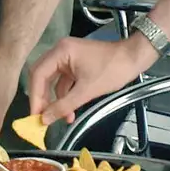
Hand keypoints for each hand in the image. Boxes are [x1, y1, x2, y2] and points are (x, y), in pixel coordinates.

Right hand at [28, 35, 155, 128]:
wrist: (134, 58)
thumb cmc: (112, 70)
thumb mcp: (87, 91)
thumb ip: (64, 105)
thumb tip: (44, 119)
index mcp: (61, 51)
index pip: (38, 74)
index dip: (35, 97)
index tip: (34, 115)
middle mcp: (60, 51)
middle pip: (42, 77)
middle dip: (42, 99)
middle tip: (41, 118)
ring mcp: (68, 57)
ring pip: (52, 81)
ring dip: (55, 100)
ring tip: (60, 118)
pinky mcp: (75, 64)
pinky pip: (63, 81)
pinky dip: (65, 96)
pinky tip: (69, 111)